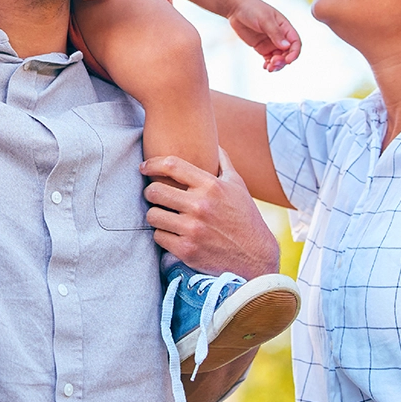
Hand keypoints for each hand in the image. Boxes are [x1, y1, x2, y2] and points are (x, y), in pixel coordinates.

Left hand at [140, 148, 279, 279]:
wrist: (256, 258)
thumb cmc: (245, 218)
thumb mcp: (238, 186)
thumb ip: (223, 162)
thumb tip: (213, 143)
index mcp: (211, 186)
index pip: (171, 165)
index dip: (152, 164)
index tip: (144, 167)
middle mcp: (200, 206)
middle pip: (154, 191)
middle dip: (151, 193)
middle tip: (156, 196)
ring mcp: (193, 229)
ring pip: (152, 215)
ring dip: (156, 216)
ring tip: (165, 216)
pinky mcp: (187, 250)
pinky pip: (158, 237)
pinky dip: (163, 235)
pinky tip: (172, 234)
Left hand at [227, 0, 300, 71]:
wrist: (236, 8)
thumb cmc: (252, 9)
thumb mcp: (265, 19)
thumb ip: (275, 33)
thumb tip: (286, 46)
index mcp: (285, 27)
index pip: (295, 42)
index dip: (295, 52)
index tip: (289, 60)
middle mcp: (280, 36)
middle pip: (288, 53)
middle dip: (283, 60)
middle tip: (273, 63)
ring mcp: (271, 42)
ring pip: (279, 58)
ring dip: (276, 65)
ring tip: (269, 68)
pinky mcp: (261, 47)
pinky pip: (269, 58)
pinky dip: (269, 64)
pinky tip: (265, 67)